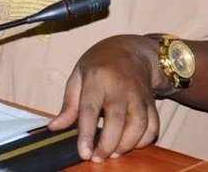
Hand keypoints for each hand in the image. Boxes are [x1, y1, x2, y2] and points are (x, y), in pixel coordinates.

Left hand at [48, 35, 160, 162]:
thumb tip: (54, 127)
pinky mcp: (151, 102)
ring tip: (112, 153)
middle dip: (108, 144)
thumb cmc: (99, 63)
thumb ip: (68, 103)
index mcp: (97, 78)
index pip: (90, 108)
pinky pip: (152, 126)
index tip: (83, 153)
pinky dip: (143, 140)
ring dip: (126, 145)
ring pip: (138, 125)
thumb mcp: (78, 75)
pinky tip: (130, 145)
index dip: (86, 133)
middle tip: (97, 157)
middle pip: (117, 120)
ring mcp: (138, 94)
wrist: (130, 50)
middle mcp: (120, 86)